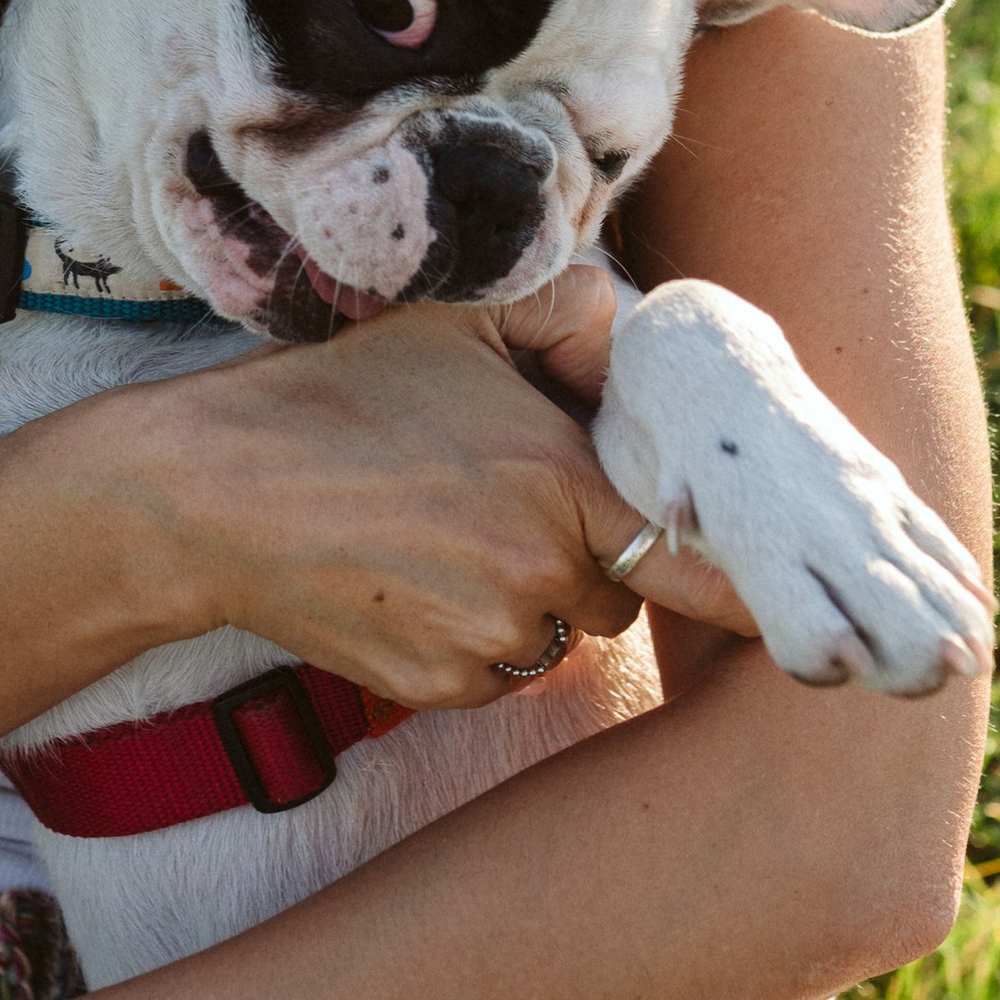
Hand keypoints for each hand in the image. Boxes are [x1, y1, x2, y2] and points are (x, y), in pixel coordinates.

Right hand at [111, 288, 737, 708]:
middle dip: (586, 555)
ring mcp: (488, 642)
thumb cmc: (335, 396)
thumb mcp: (456, 320)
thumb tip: (628, 334)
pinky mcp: (438, 688)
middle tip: (508, 504)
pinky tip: (408, 581)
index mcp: (564, 483)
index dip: (741, 585)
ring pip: (554, 635)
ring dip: (527, 600)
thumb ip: (569, 311)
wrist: (211, 495)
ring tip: (442, 537)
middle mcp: (540, 576)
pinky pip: (493, 673)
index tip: (788, 614)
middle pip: (620, 591)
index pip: (700, 563)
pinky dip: (469, 639)